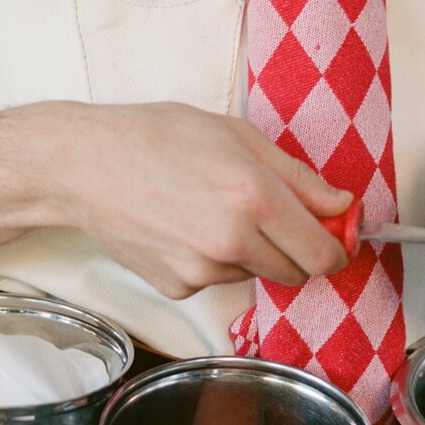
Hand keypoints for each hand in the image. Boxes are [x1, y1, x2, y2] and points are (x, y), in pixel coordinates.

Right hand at [49, 102, 350, 299]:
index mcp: (254, 197)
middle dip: (296, 249)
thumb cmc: (157, 137)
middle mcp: (232, 242)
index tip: (337, 238)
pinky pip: (216, 279)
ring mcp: (202, 271)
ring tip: (210, 209)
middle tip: (271, 215)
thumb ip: (298, 177)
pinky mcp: (177, 287)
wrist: (84, 166)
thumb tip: (340, 206)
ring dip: (251, 251)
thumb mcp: (238, 136)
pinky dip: (212, 260)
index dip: (337, 248)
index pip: (323, 253)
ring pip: (255, 274)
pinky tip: (183, 227)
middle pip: (296, 272)